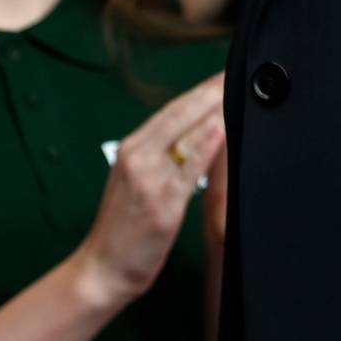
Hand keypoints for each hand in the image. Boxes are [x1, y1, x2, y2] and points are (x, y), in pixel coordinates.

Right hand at [79, 76, 222, 312]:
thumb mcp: (134, 180)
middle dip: (211, 91)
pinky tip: (223, 128)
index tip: (222, 75)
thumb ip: (158, 155)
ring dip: (215, 110)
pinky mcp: (163, 203)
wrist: (101, 268)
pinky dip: (207, 146)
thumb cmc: (121, 227)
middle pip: (180, 114)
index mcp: (132, 148)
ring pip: (187, 134)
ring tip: (239, 91)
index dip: (199, 91)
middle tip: (237, 72)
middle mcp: (138, 156)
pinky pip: (189, 168)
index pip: (171, 110)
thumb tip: (191, 132)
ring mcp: (149, 178)